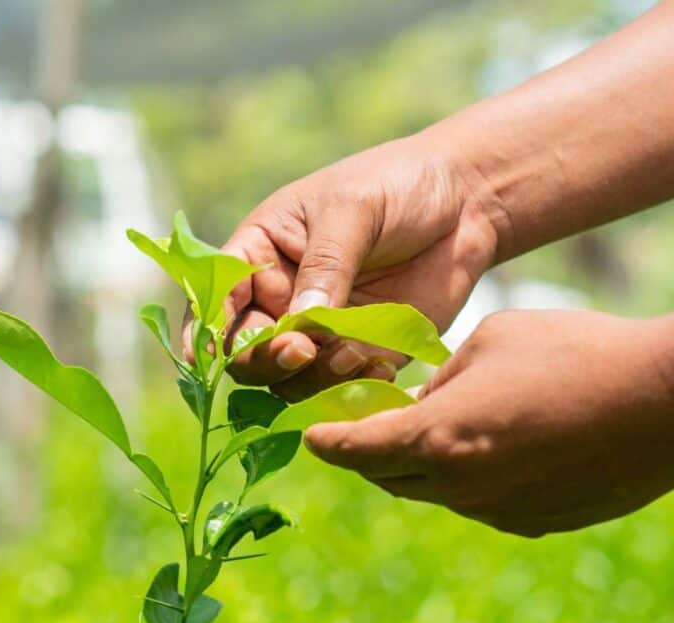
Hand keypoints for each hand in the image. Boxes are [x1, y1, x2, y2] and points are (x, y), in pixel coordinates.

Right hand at [184, 132, 506, 400]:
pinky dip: (355, 386)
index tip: (207, 356)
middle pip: (248, 352)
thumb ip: (325, 265)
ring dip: (313, 377)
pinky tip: (381, 367)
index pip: (217, 298)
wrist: (467, 201)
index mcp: (262, 252)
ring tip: (353, 355)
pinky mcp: (364, 350)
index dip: (206, 331)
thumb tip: (300, 324)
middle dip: (265, 359)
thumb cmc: (398, 185)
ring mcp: (323, 330)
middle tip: (302, 350)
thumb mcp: (353, 210)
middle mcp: (283, 298)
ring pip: (292, 378)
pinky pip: (344, 384)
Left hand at [304, 309, 673, 536]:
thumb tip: (433, 399)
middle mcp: (463, 489)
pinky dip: (476, 476)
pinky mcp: (541, 522)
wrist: (670, 401)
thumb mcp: (494, 336)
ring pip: (443, 492)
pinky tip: (504, 442)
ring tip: (446, 425)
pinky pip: (488, 501)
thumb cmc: (577, 351)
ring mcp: (504, 513)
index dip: (330, 443)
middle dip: (374, 454)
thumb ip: (447, 373)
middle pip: (393, 479)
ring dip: (429, 464)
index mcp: (440, 438)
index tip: (313, 437)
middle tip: (374, 424)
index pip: (359, 451)